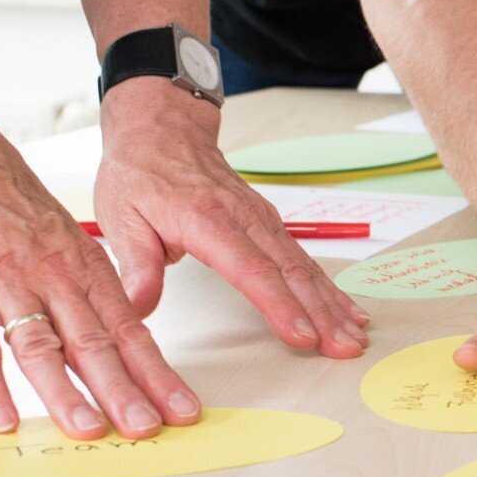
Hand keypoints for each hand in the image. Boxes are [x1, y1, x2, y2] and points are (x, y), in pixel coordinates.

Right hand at [0, 124, 199, 441]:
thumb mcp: (55, 235)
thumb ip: (77, 288)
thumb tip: (103, 340)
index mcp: (81, 266)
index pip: (128, 329)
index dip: (156, 373)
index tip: (181, 409)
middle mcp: (52, 275)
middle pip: (95, 342)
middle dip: (125, 390)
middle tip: (148, 429)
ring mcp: (4, 279)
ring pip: (41, 345)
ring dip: (65, 393)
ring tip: (87, 431)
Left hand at [94, 84, 369, 356]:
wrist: (163, 128)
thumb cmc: (141, 172)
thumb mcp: (121, 217)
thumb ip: (136, 268)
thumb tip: (138, 311)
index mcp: (208, 220)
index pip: (251, 270)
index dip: (278, 306)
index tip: (301, 335)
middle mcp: (245, 219)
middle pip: (291, 273)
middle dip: (322, 315)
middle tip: (345, 348)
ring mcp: (263, 220)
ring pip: (305, 268)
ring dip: (332, 305)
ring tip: (355, 338)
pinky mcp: (271, 224)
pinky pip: (304, 260)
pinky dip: (329, 287)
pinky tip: (347, 310)